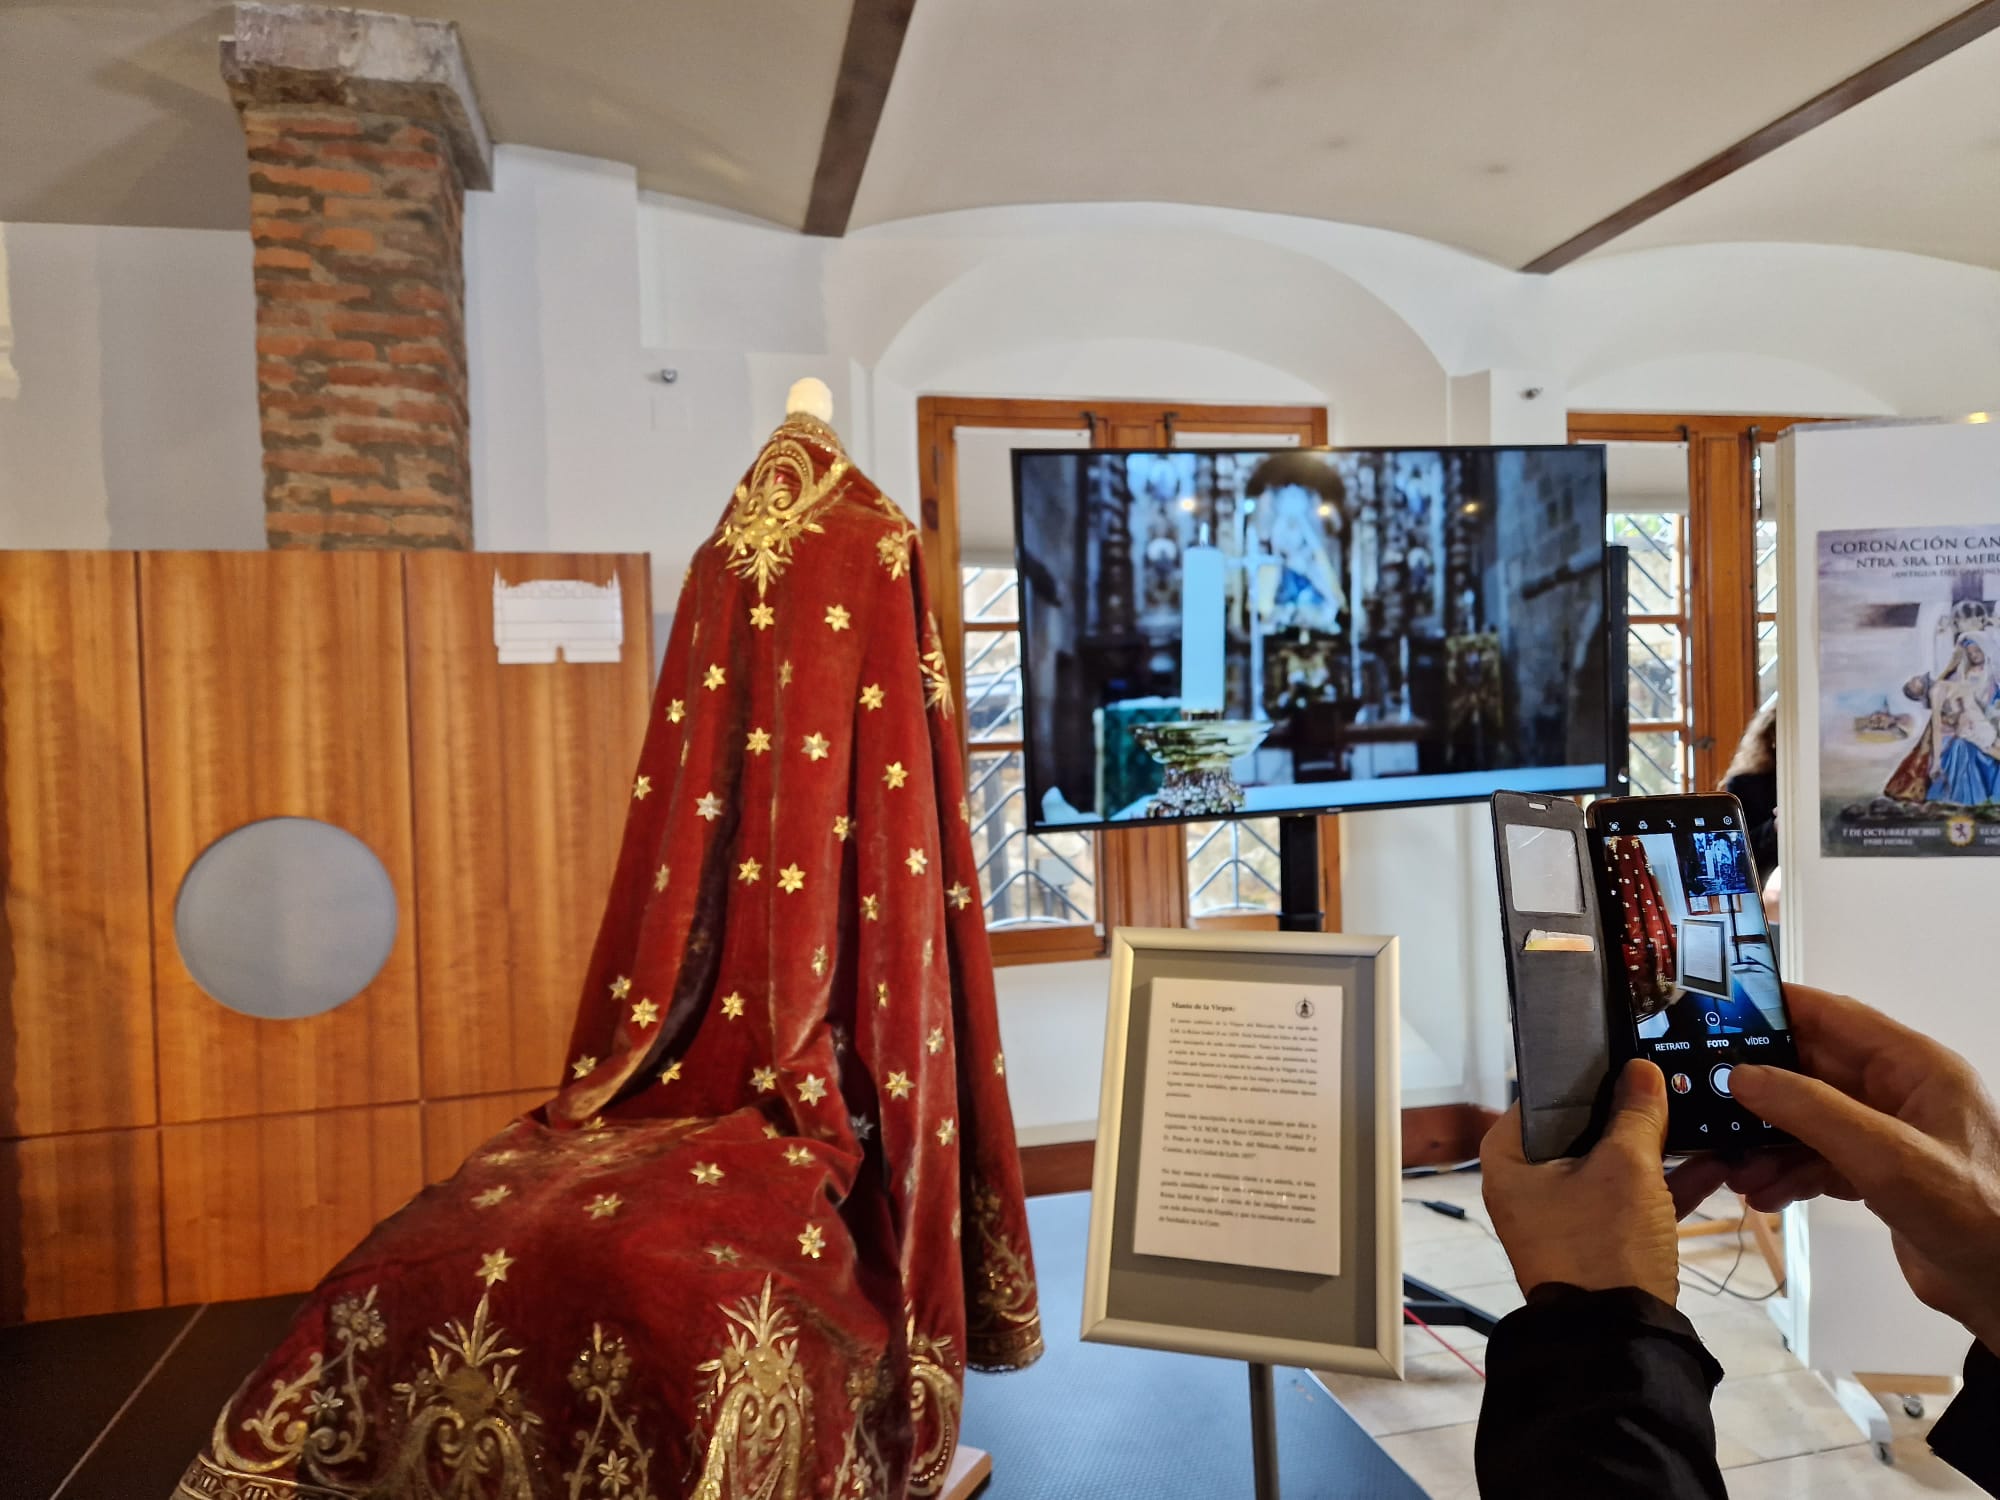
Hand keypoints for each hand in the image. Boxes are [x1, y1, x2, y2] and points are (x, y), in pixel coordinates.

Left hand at [1481, 1060, 1730, 1305]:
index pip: (1539, 1100)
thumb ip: (1636, 1115)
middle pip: (1580, 1131)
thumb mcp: (1626, 1168)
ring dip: (1655, 1146)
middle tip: (1665, 1079)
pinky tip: (1713, 1160)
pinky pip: (1630, 1197)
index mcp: (1509, 1162)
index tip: (1619, 1055)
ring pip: (1611, 1165)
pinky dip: (1664, 1182)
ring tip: (1696, 1113)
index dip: (1580, 1077)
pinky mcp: (1599, 1240)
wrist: (1621, 1339)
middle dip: (1628, 1111)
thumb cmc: (1605, 1245)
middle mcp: (1528, 1187)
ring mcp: (1564, 1216)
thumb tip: (1641, 1071)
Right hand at [1727, 985, 1999, 1352]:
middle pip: (1811, 1071)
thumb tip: (1742, 1076)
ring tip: (1734, 1170)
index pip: (1833, 1017)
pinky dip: (1787, 1173)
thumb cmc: (1972, 1215)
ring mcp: (1888, 1135)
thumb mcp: (1885, 1156)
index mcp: (1915, 1067)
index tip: (1717, 1011)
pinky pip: (1818, 1158)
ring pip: (1807, 1119)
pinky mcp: (1880, 1175)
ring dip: (1767, 1142)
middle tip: (1707, 1103)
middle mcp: (1900, 1092)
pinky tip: (1764, 1195)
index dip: (1775, 1009)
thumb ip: (1811, 1110)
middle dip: (1759, 1091)